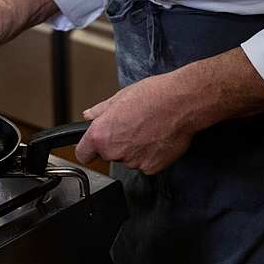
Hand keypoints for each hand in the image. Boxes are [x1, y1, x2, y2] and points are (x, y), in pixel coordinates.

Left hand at [75, 74, 193, 174]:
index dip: (88, 149)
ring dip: (135, 149)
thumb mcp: (119, 97)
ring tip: (147, 129)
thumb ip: (100, 111)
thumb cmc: (152, 96)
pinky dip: (150, 155)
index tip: (93, 146)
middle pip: (108, 155)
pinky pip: (146, 164)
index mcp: (101, 135)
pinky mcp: (151, 168)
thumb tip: (89, 115)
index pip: (83, 154)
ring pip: (128, 159)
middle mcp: (115, 152)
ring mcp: (133, 162)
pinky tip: (157, 138)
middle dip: (117, 144)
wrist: (180, 103)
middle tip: (131, 127)